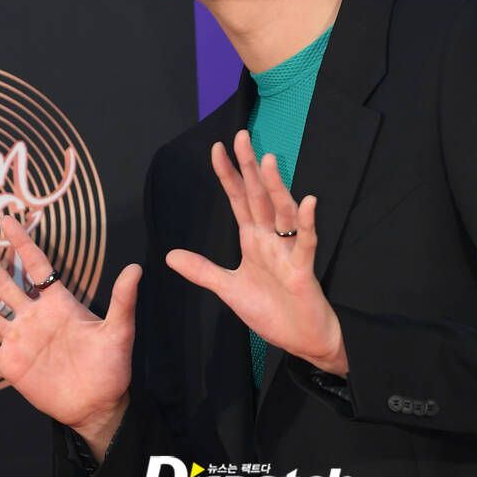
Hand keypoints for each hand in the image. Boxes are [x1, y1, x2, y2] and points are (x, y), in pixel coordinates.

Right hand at [0, 215, 140, 434]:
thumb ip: (123, 299)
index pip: (36, 265)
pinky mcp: (9, 363)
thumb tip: (137, 267)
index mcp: (58, 302)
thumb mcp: (119, 330)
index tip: (6, 220)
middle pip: (0, 281)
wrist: (99, 404)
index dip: (22, 243)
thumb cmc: (112, 365)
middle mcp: (33, 316)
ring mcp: (18, 338)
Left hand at [165, 129, 347, 375]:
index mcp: (253, 240)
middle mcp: (270, 239)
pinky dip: (306, 223)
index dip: (228, 176)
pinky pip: (306, 243)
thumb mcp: (228, 289)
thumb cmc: (271, 311)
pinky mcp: (303, 269)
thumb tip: (169, 255)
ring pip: (282, 212)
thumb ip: (202, 270)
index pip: (238, 200)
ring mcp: (288, 252)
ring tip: (268, 161)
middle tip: (241, 137)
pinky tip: (307, 202)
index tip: (217, 149)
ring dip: (275, 187)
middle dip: (248, 168)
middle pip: (258, 197)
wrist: (301, 339)